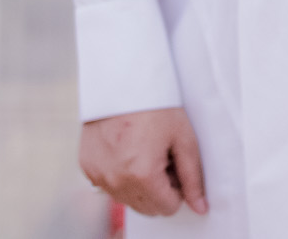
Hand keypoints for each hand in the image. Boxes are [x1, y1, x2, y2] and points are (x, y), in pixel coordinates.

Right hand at [79, 107, 207, 217]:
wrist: (122, 81)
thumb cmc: (157, 106)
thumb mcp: (183, 139)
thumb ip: (192, 177)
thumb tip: (200, 207)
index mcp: (142, 175)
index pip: (168, 207)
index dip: (178, 187)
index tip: (176, 163)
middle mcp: (116, 180)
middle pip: (147, 207)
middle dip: (159, 188)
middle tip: (162, 155)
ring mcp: (98, 176)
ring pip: (128, 199)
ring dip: (140, 184)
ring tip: (145, 150)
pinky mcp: (87, 168)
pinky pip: (110, 186)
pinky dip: (121, 175)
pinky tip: (128, 149)